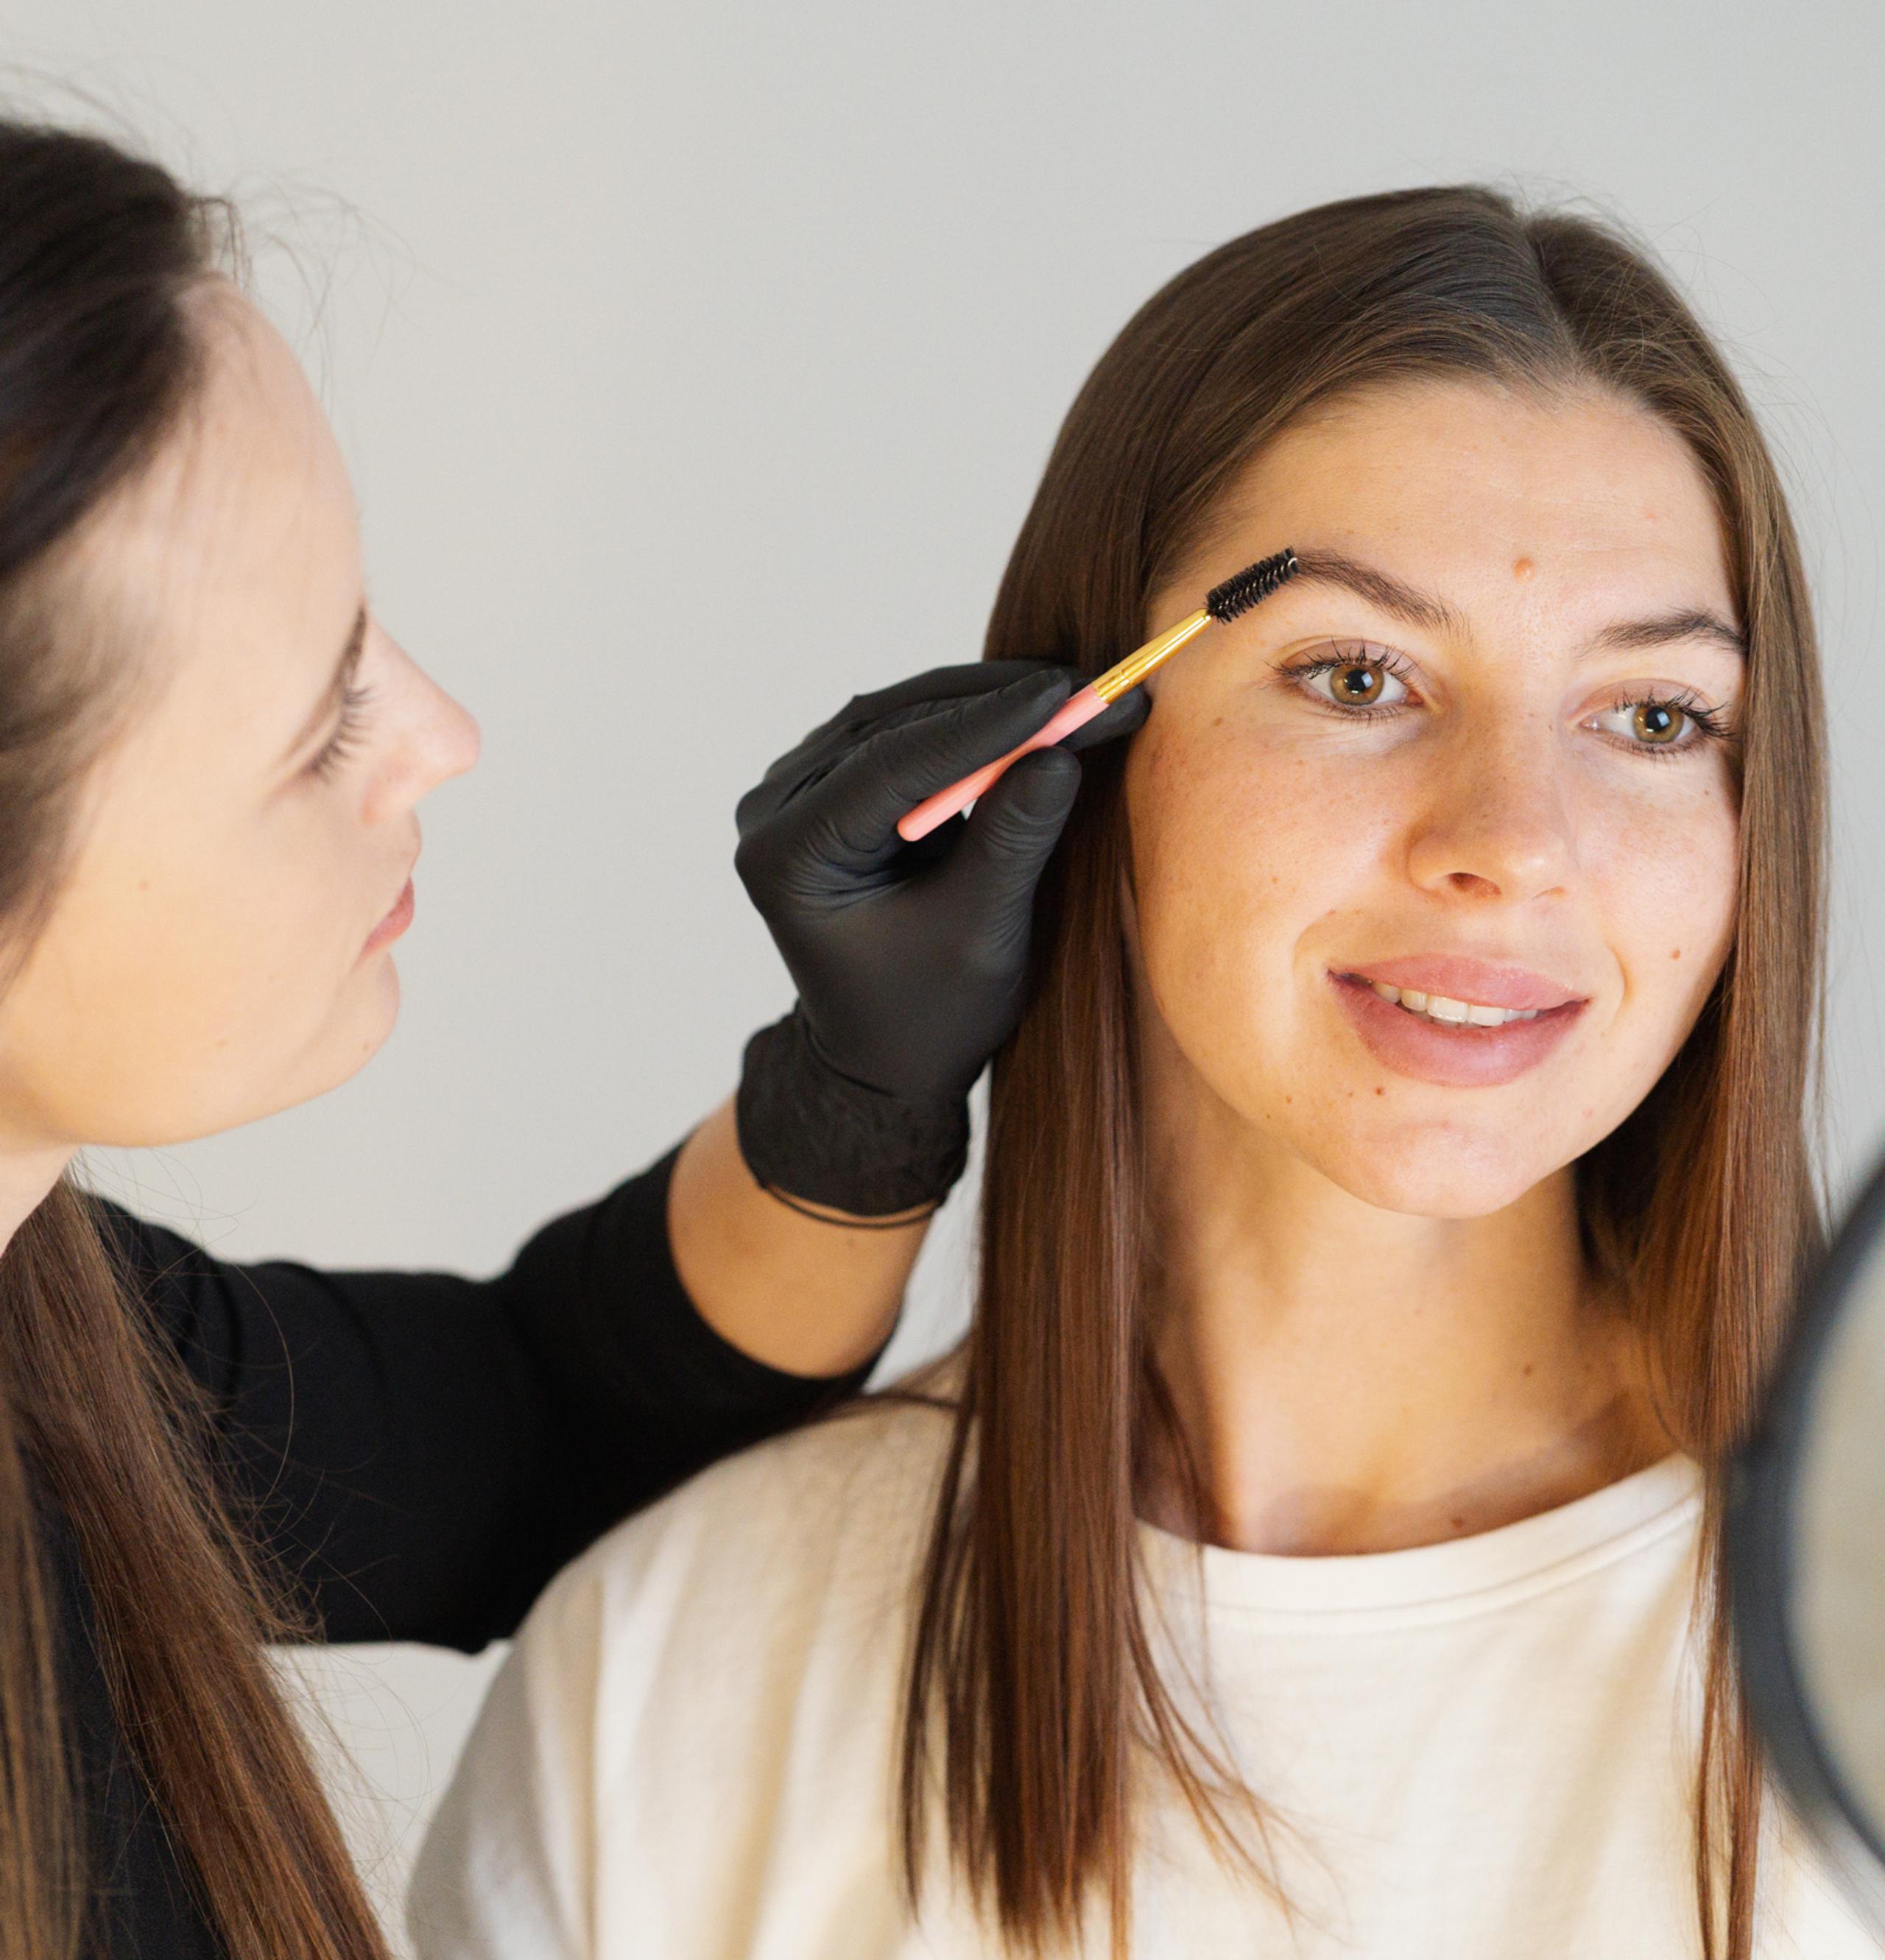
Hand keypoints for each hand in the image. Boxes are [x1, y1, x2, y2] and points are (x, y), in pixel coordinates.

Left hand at [731, 660, 1147, 1212]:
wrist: (888, 1056)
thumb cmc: (928, 1016)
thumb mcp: (980, 935)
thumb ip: (1012, 841)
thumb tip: (1061, 753)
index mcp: (788, 857)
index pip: (890, 765)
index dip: (985, 727)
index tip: (1069, 694)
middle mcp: (777, 811)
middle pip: (892, 727)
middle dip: (996, 707)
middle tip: (1089, 688)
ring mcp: (800, 793)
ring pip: (902, 719)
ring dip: (988, 705)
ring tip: (1076, 696)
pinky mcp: (836, 787)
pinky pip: (908, 735)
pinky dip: (974, 727)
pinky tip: (1037, 714)